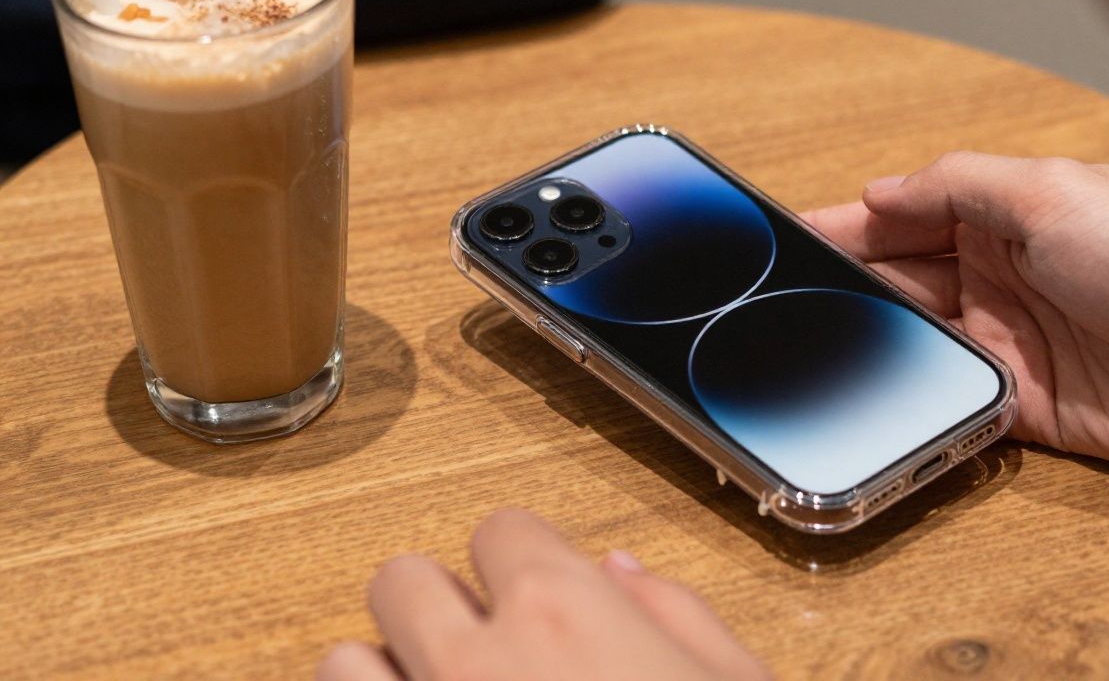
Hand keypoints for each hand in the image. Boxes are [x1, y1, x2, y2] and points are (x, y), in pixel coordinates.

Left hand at [316, 509, 768, 680]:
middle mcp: (472, 663)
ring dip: (384, 677)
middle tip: (480, 648)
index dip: (524, 558)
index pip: (502, 530)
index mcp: (565, 615)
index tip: (538, 590)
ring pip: (343, 665)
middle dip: (437, 604)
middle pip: (401, 580)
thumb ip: (677, 616)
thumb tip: (620, 573)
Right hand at [803, 152, 1108, 470]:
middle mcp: (999, 277)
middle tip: (772, 298)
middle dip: (841, 285)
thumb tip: (877, 189)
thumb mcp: (1052, 193)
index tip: (779, 238)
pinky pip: (949, 401)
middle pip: (897, 279)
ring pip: (912, 340)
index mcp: (1005, 217)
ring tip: (802, 347)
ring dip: (869, 342)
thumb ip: (957, 184)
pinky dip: (913, 400)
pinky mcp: (1020, 406)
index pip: (902, 216)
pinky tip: (867, 399)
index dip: (842, 225)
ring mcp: (1008, 342)